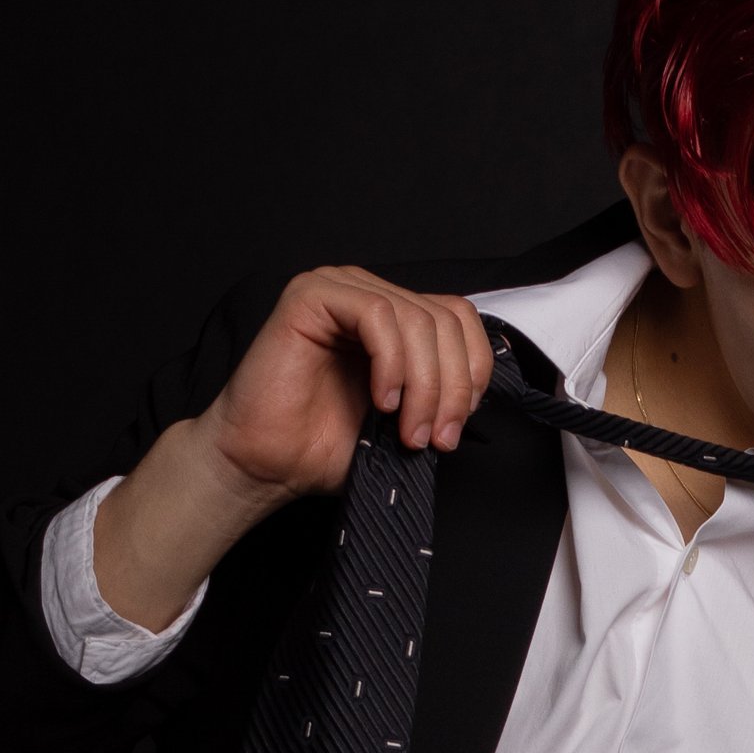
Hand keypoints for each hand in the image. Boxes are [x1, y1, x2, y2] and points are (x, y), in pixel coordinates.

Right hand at [93, 270, 495, 634]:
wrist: (268, 463)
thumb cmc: (325, 445)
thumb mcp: (407, 419)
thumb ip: (442, 392)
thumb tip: (484, 390)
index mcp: (395, 318)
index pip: (460, 319)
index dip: (472, 372)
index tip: (456, 427)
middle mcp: (369, 293)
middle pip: (445, 320)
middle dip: (451, 388)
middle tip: (435, 438)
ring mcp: (341, 288)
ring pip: (417, 319)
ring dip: (425, 384)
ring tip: (408, 430)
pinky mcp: (313, 294)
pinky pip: (378, 314)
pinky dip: (391, 363)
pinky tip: (382, 402)